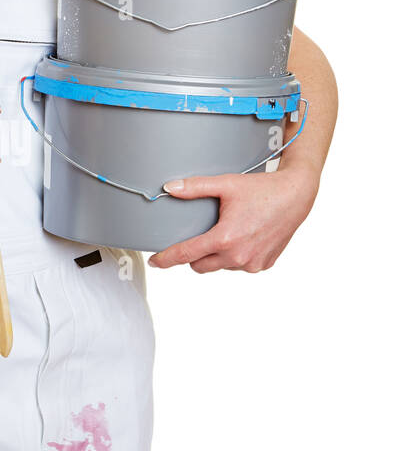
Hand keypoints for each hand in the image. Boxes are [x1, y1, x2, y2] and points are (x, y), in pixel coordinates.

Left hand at [147, 164, 319, 272]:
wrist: (296, 195)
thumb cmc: (261, 188)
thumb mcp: (226, 184)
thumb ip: (195, 187)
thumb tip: (168, 187)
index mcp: (224, 239)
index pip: (186, 254)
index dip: (167, 259)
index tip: (155, 262)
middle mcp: (238, 256)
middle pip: (200, 266)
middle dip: (195, 255)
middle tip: (200, 236)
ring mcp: (252, 264)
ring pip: (221, 266)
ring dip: (218, 255)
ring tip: (230, 231)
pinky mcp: (263, 265)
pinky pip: (240, 266)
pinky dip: (237, 255)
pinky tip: (245, 237)